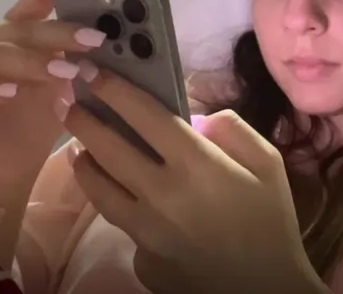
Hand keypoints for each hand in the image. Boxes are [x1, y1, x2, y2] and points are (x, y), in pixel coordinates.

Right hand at [0, 0, 102, 204]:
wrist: (12, 165)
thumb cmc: (37, 117)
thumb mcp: (65, 83)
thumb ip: (77, 56)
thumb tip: (109, 37)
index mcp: (13, 36)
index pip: (30, 2)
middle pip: (15, 29)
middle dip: (55, 32)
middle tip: (91, 39)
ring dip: (29, 61)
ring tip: (62, 71)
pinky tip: (12, 92)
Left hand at [60, 73, 328, 293]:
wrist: (265, 289)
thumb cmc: (271, 223)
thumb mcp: (270, 165)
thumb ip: (235, 130)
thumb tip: (199, 117)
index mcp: (196, 164)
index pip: (143, 114)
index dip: (114, 88)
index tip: (94, 71)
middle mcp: (162, 193)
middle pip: (106, 148)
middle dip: (83, 119)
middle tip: (70, 102)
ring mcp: (145, 230)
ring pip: (96, 189)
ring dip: (83, 162)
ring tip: (79, 148)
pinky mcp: (140, 258)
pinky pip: (121, 224)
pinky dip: (117, 206)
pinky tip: (119, 197)